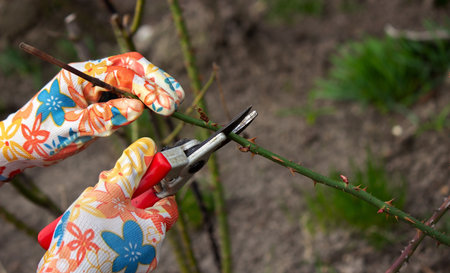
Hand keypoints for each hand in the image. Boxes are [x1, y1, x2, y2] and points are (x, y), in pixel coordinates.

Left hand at [0, 52, 183, 180]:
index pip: (120, 75)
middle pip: (132, 67)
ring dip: (156, 87)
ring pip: (134, 79)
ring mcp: (100, 88)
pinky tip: (161, 106)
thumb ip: (104, 118)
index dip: (145, 89)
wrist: (24, 147)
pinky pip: (130, 95)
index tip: (164, 106)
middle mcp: (93, 76)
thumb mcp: (70, 127)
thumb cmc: (39, 134)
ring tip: (176, 100)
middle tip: (176, 98)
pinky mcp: (105, 101)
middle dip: (157, 80)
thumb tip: (138, 110)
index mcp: (80, 75)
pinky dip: (148, 99)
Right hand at [37, 138, 177, 272]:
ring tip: (91, 209)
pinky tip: (89, 225)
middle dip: (125, 196)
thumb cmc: (89, 236)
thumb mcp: (110, 193)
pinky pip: (118, 240)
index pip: (167, 200)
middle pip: (145, 210)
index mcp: (156, 228)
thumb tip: (147, 146)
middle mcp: (151, 247)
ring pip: (128, 224)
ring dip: (112, 211)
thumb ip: (130, 169)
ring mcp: (135, 259)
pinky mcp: (120, 266)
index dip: (155, 185)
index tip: (140, 177)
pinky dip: (107, 229)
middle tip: (106, 189)